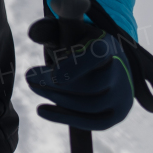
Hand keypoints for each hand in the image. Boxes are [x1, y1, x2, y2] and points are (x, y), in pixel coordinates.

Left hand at [25, 15, 133, 131]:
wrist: (105, 62)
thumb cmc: (80, 43)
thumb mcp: (68, 31)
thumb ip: (50, 30)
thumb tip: (32, 33)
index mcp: (109, 45)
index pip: (97, 55)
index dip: (76, 66)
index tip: (53, 74)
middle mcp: (121, 71)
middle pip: (91, 85)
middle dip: (56, 84)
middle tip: (29, 77)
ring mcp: (122, 95)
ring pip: (90, 105)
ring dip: (57, 99)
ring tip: (33, 87)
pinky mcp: (116, 114)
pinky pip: (93, 122)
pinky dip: (65, 117)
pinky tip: (41, 110)